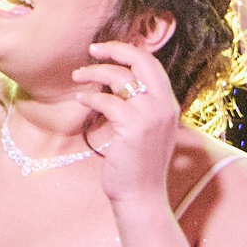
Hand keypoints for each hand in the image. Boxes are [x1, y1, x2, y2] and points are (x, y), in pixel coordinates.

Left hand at [71, 41, 181, 212]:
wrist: (141, 196)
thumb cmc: (138, 165)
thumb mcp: (147, 130)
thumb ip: (141, 106)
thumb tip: (119, 82)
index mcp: (169, 104)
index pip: (152, 64)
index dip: (128, 51)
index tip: (106, 50)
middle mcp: (164, 106)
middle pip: (142, 61)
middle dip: (114, 49)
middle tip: (92, 50)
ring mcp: (151, 115)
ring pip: (120, 77)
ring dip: (94, 73)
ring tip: (78, 77)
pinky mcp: (133, 127)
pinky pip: (107, 100)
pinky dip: (90, 97)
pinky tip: (81, 100)